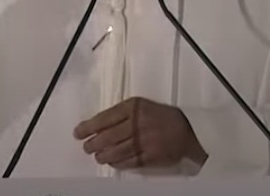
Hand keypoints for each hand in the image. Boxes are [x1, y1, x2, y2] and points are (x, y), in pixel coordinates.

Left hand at [73, 97, 207, 169]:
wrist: (190, 130)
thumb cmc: (164, 117)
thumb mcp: (143, 106)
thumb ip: (122, 113)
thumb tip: (98, 125)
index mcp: (134, 107)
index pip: (104, 118)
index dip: (88, 127)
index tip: (78, 132)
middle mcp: (138, 123)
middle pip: (107, 136)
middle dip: (92, 143)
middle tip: (86, 147)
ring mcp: (144, 141)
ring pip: (115, 151)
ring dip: (103, 155)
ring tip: (98, 156)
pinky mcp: (150, 157)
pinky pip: (128, 162)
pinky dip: (117, 163)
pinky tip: (112, 162)